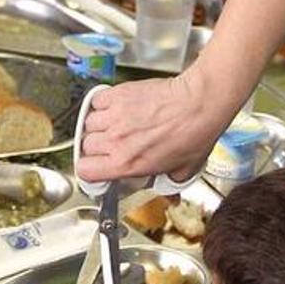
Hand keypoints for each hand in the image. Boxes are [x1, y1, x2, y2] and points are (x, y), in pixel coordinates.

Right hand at [75, 72, 226, 183]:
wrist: (199, 104)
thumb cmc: (194, 133)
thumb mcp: (182, 171)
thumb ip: (168, 183)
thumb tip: (167, 188)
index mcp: (126, 164)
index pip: (85, 171)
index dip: (89, 169)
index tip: (96, 167)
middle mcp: (116, 141)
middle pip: (86, 146)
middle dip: (97, 147)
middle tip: (112, 145)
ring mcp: (115, 117)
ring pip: (89, 123)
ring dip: (99, 126)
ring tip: (115, 125)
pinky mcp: (119, 95)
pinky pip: (97, 101)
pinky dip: (103, 104)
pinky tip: (115, 108)